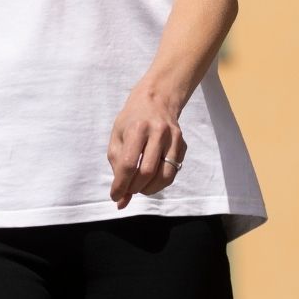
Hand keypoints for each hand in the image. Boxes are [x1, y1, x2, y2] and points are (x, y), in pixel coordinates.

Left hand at [106, 84, 186, 210]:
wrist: (157, 99)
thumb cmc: (131, 119)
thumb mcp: (117, 136)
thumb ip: (116, 166)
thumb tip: (120, 199)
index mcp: (137, 128)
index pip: (128, 164)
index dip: (121, 185)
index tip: (115, 196)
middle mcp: (158, 133)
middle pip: (147, 172)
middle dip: (135, 188)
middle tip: (128, 191)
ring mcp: (174, 139)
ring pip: (165, 176)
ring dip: (150, 189)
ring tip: (139, 187)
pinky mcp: (183, 145)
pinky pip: (173, 172)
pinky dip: (160, 182)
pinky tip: (151, 178)